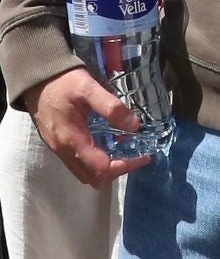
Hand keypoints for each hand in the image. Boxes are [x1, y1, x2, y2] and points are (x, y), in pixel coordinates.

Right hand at [19, 66, 149, 186]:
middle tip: (136, 156)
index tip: (143, 157)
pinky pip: (79, 163)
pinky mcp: (59, 145)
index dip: (125, 166)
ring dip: (107, 168)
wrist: (36, 81)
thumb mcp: (89, 88)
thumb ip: (111, 107)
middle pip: (93, 177)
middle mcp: (64, 150)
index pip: (101, 168)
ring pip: (85, 172)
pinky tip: (109, 144)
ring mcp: (59, 149)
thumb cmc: (62, 83)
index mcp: (72, 139)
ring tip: (126, 151)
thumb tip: (134, 126)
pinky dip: (97, 160)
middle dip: (117, 171)